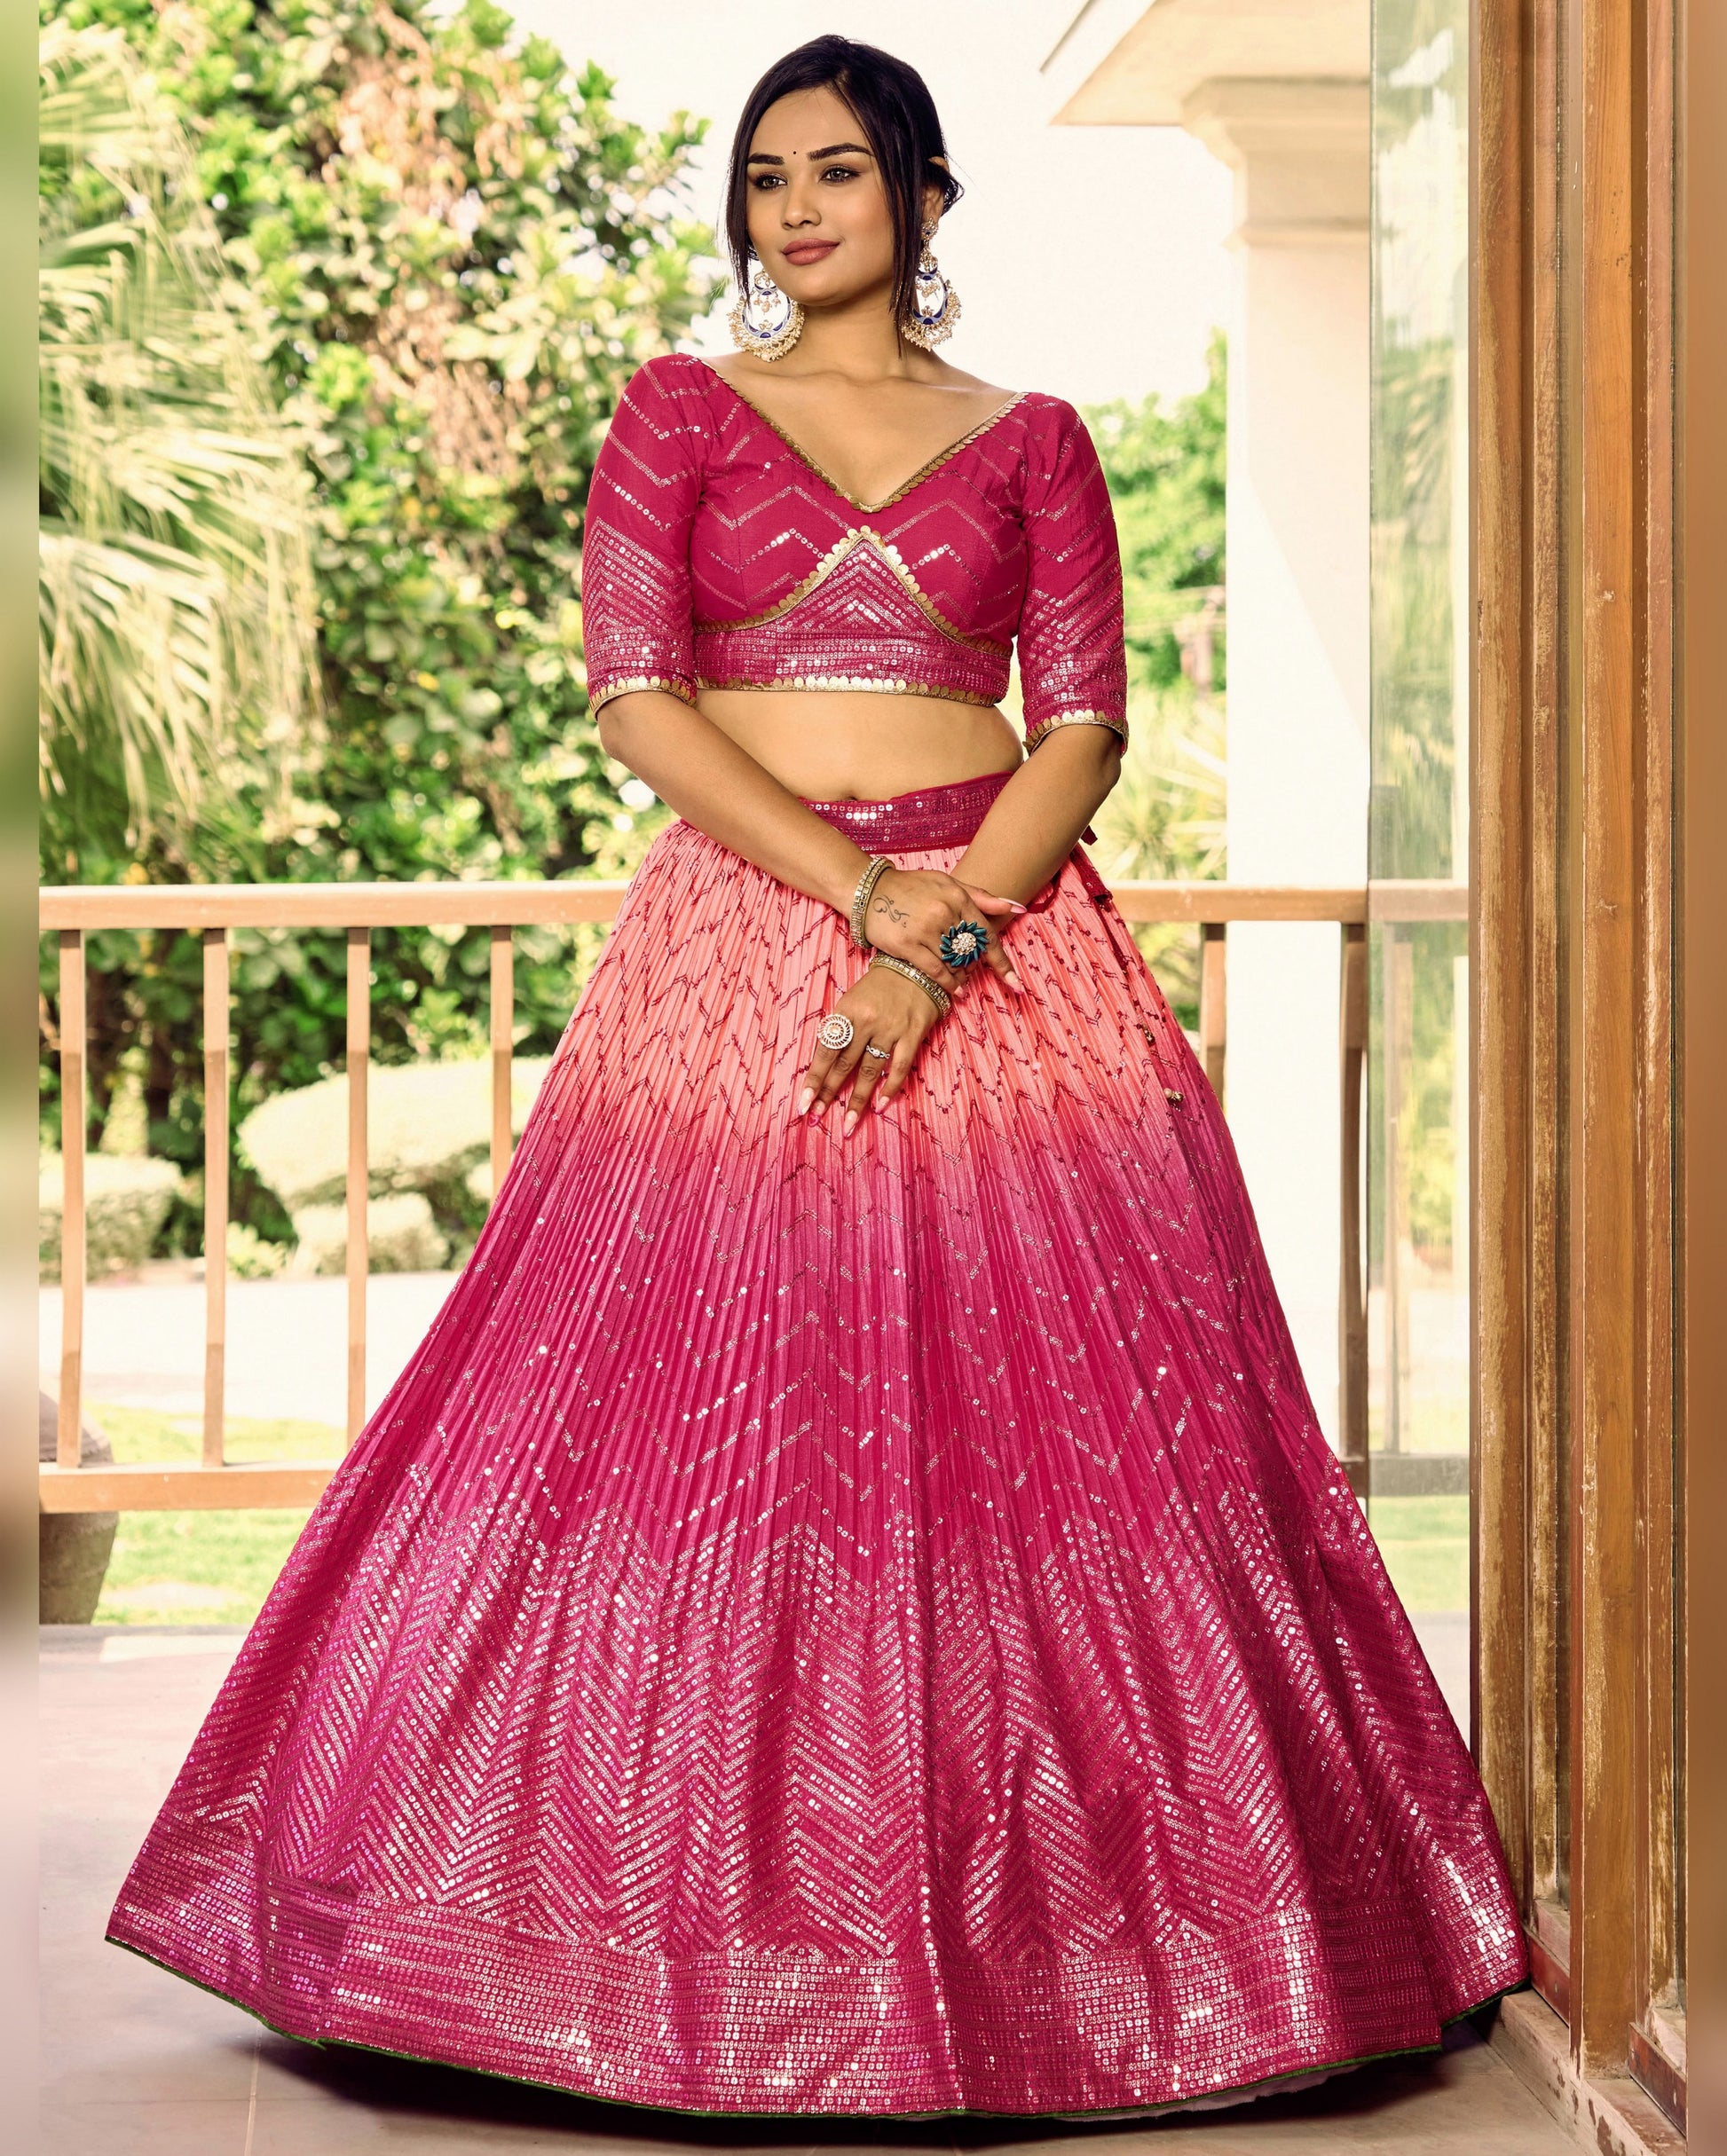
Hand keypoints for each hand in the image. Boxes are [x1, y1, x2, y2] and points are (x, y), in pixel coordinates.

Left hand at [795, 966, 943, 1135]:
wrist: (915, 966)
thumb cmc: (878, 987)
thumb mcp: (851, 1001)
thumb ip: (840, 1029)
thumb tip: (825, 1065)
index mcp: (846, 1012)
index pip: (825, 1052)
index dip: (814, 1079)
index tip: (803, 1103)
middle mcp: (866, 1022)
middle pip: (844, 1064)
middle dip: (829, 1093)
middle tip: (817, 1116)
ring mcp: (891, 1029)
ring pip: (870, 1070)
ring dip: (858, 1099)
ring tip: (847, 1123)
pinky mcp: (912, 1034)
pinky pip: (900, 1067)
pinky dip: (890, 1088)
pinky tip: (879, 1106)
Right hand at [863, 866, 1023, 994]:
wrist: (870, 891)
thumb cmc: (912, 887)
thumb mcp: (948, 883)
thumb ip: (982, 897)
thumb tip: (1017, 907)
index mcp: (957, 896)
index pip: (986, 934)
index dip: (1002, 962)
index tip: (1015, 983)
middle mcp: (944, 912)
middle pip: (971, 952)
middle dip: (973, 966)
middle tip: (969, 970)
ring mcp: (925, 929)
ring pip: (954, 964)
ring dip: (960, 976)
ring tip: (959, 978)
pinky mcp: (908, 945)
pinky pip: (936, 971)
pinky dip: (948, 983)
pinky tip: (955, 990)